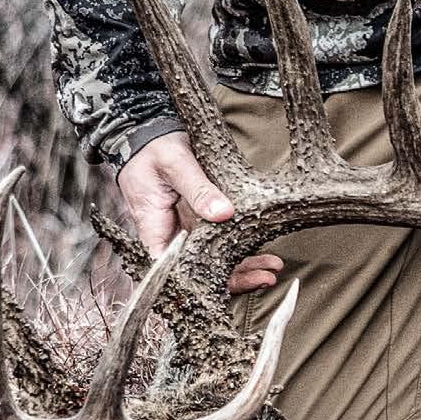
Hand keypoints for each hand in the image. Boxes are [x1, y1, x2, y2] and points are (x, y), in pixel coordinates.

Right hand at [116, 132, 282, 294]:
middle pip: (197, 271)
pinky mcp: (198, 224)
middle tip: (264, 277)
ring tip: (271, 270)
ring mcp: (185, 231)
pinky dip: (240, 251)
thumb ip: (198, 189)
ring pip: (212, 262)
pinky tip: (263, 256)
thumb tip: (224, 213)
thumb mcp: (175, 164)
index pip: (170, 269)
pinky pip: (219, 244)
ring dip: (241, 268)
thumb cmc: (153, 149)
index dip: (198, 283)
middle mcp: (169, 236)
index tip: (228, 284)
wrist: (149, 135)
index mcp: (153, 227)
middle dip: (232, 279)